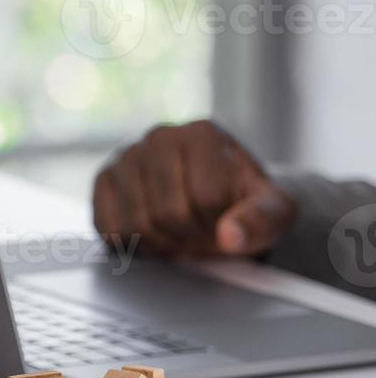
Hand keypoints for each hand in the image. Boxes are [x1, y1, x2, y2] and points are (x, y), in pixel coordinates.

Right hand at [93, 120, 297, 257]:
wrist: (213, 203)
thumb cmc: (242, 204)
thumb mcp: (274, 212)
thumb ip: (263, 221)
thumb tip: (230, 236)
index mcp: (202, 134)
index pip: (208, 197)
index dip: (220, 223)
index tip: (226, 219)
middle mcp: (158, 136)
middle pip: (168, 213)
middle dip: (188, 236)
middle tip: (199, 232)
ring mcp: (125, 157)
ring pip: (135, 225)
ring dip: (160, 244)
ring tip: (176, 234)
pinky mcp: (103, 181)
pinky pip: (109, 228)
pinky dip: (132, 244)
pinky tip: (151, 233)